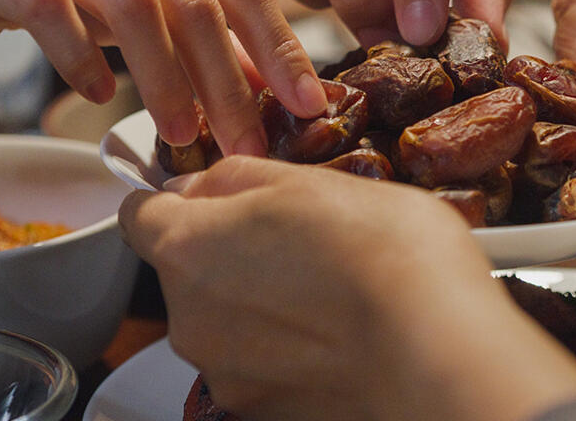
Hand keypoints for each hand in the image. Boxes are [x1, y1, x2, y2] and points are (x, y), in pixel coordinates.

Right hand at [0, 0, 324, 155]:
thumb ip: (195, 21)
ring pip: (134, 2)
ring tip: (185, 135)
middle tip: (251, 140)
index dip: (278, 39)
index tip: (309, 103)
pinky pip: (54, 13)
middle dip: (232, 74)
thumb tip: (272, 83)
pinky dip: (85, 61)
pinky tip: (103, 97)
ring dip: (168, 79)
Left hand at [119, 156, 575, 420]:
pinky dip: (286, 354)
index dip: (176, 200)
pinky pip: (259, 369)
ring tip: (329, 293)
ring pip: (223, 325)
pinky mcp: (261, 414)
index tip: (214, 198)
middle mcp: (188, 318)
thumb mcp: (309, 179)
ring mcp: (224, 374)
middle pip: (185, 274)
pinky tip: (337, 336)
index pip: (139, 216)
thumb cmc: (383, 253)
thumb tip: (200, 185)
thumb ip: (236, 179)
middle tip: (299, 242)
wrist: (436, 346)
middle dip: (228, 256)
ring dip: (259, 307)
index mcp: (188, 247)